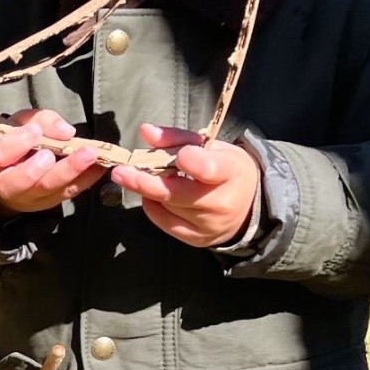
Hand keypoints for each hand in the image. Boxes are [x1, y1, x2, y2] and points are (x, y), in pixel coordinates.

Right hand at [0, 108, 105, 215]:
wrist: (10, 173)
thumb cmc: (15, 142)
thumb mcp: (20, 123)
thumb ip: (39, 119)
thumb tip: (66, 131)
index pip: (1, 153)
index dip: (18, 143)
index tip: (35, 131)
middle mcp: (8, 182)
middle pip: (25, 179)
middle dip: (46, 165)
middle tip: (67, 149)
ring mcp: (29, 197)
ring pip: (49, 188)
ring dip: (72, 171)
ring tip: (91, 155)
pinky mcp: (49, 202)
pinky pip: (68, 192)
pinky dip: (86, 179)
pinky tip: (100, 165)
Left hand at [109, 124, 260, 247]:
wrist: (248, 208)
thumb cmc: (227, 170)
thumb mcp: (212, 146)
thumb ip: (177, 137)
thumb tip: (145, 131)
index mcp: (231, 172)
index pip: (209, 169)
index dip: (190, 161)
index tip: (178, 155)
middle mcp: (221, 203)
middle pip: (176, 193)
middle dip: (145, 181)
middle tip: (120, 171)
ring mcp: (208, 225)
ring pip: (166, 206)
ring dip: (149, 190)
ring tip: (142, 177)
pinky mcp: (196, 239)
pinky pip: (164, 222)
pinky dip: (153, 206)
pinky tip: (152, 195)